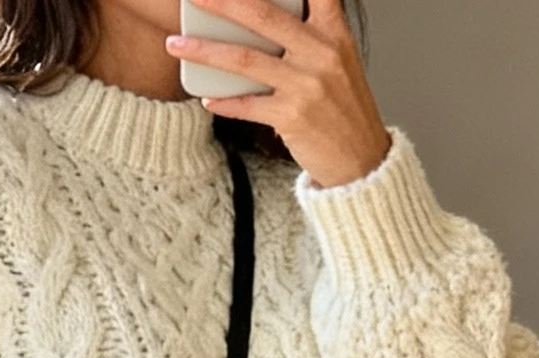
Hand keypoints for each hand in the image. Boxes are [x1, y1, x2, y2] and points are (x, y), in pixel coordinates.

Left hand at [167, 0, 390, 188]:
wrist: (362, 160)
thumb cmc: (345, 109)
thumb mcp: (339, 60)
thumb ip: (311, 34)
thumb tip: (261, 20)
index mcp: (334, 32)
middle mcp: (320, 53)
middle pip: (262, 16)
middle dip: (221, 2)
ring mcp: (306, 85)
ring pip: (244, 60)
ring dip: (204, 51)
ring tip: (176, 45)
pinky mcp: (292, 117)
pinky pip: (247, 105)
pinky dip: (224, 102)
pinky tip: (207, 98)